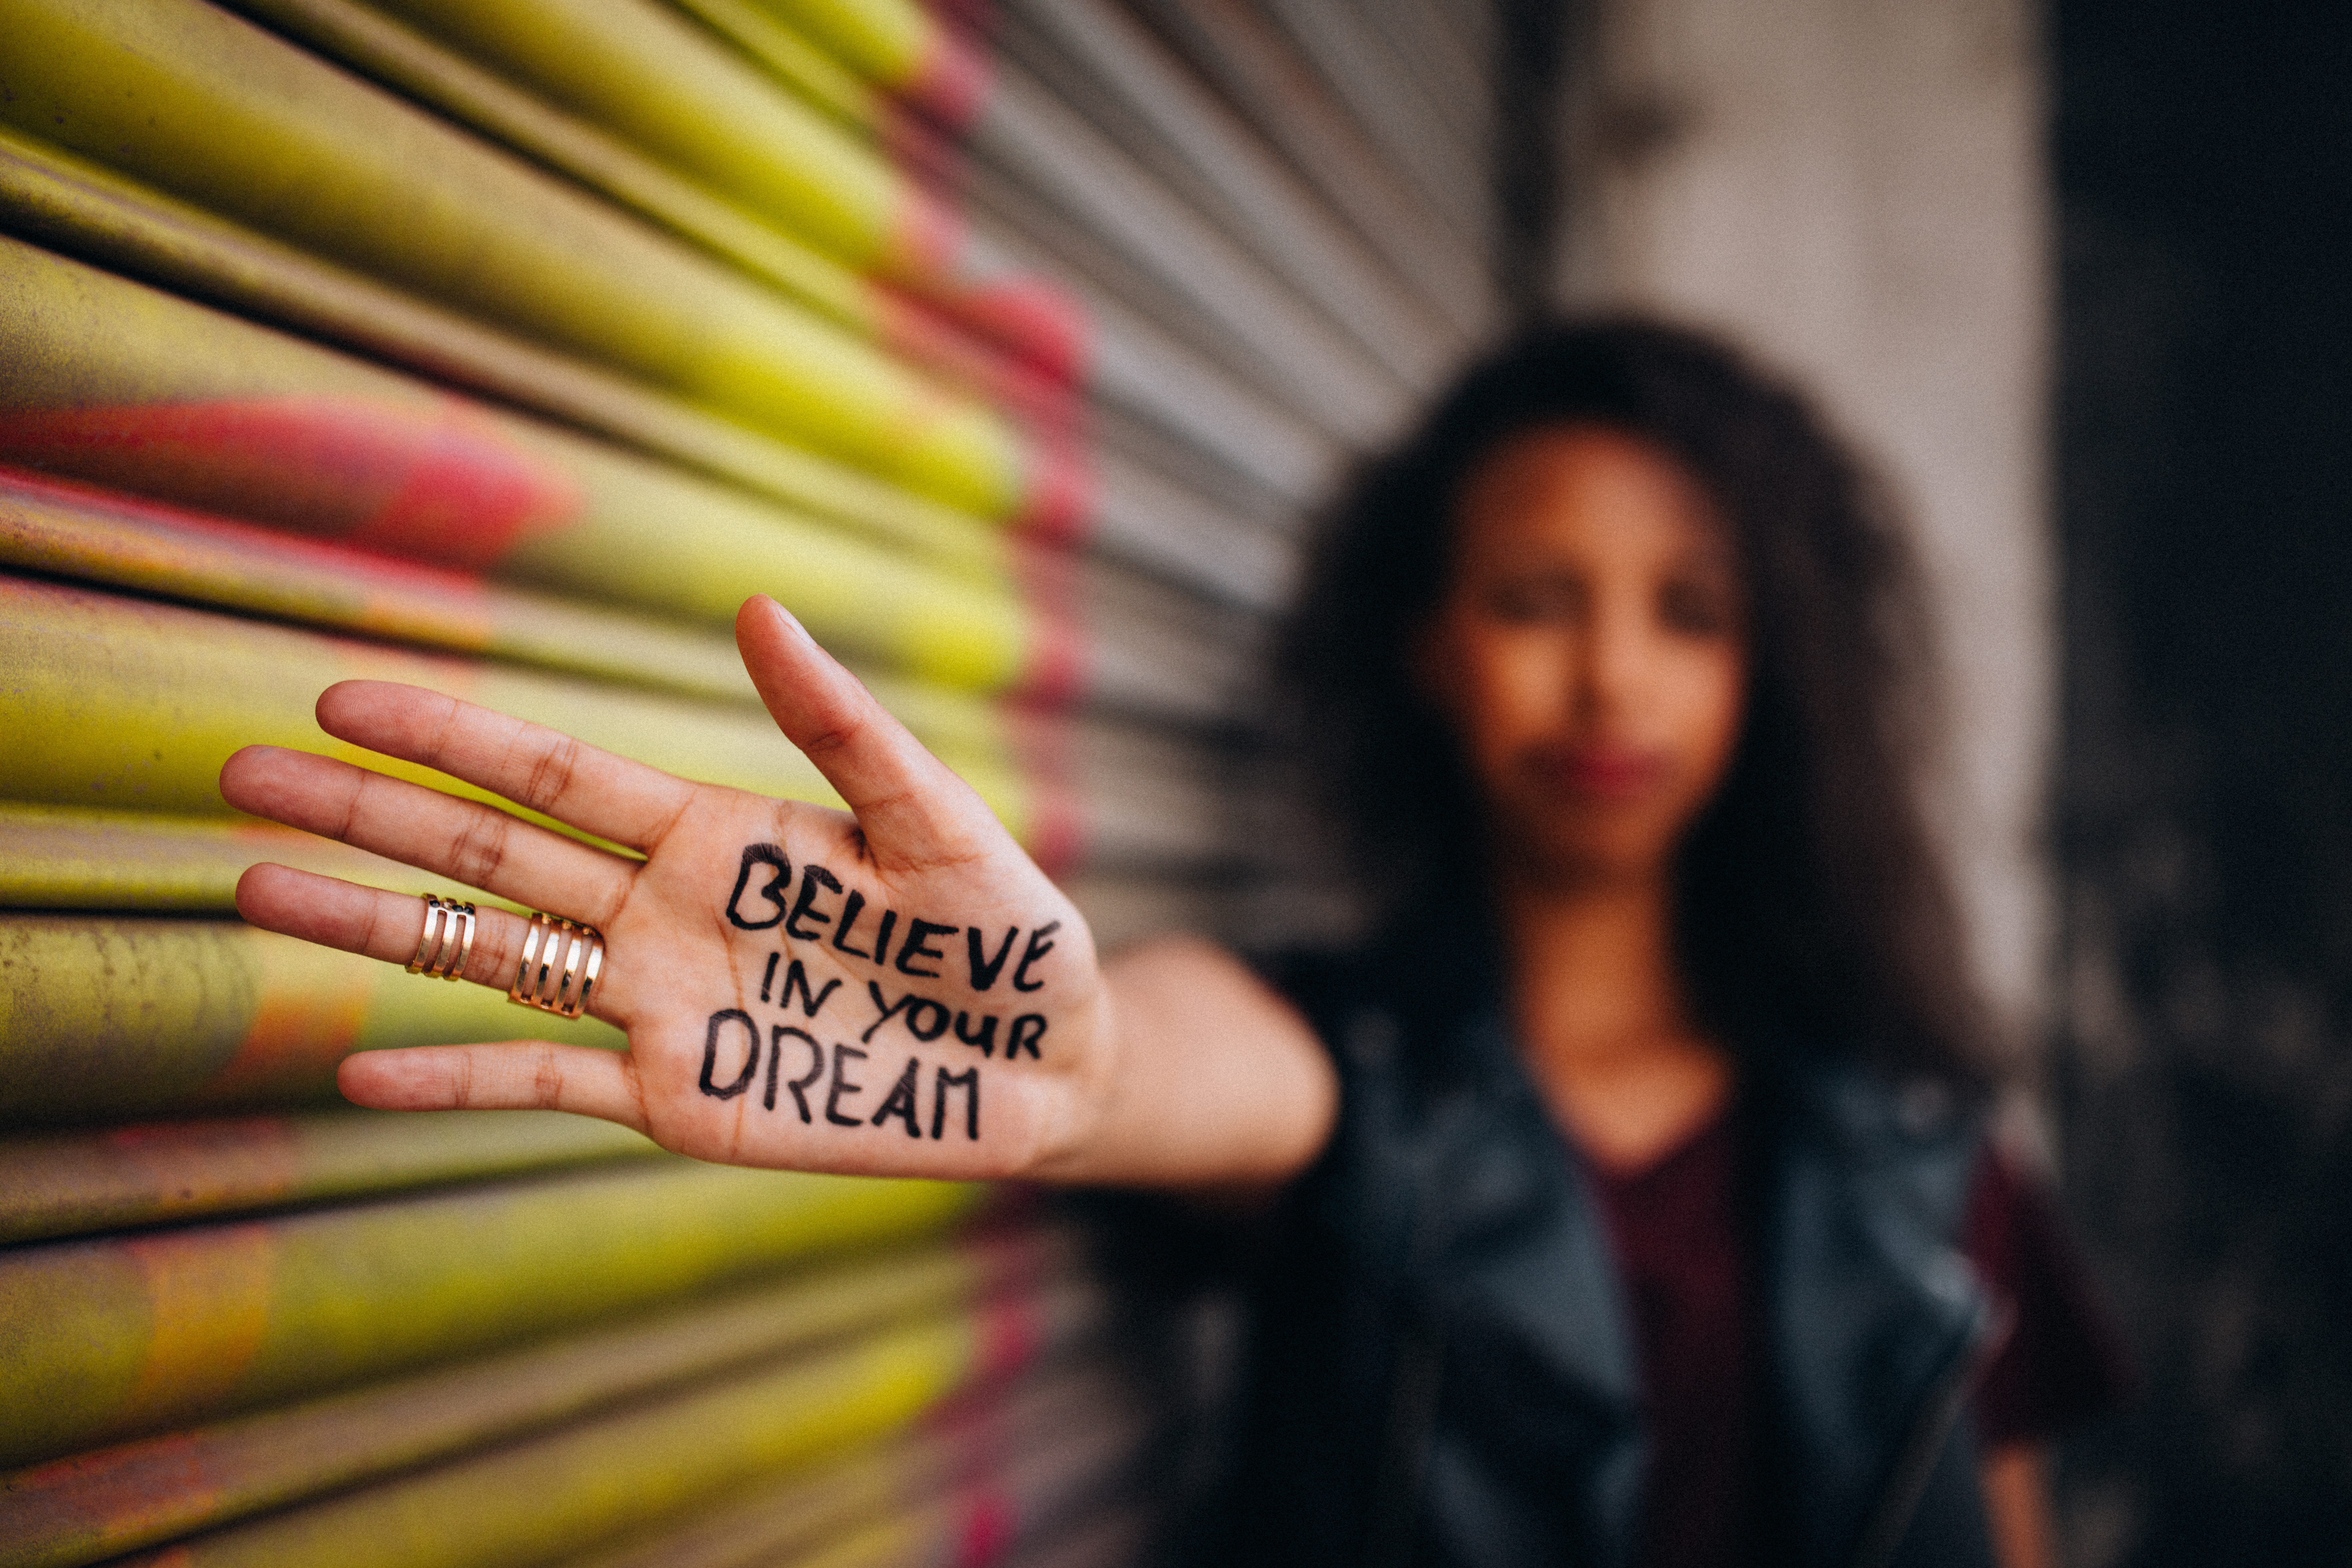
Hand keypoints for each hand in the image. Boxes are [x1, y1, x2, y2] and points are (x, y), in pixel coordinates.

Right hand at [222, 595, 1106, 1179]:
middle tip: (245, 776)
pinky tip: (359, 1067)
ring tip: (258, 889)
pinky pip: (546, 1087)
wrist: (1047, 1058)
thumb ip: (842, 728)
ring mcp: (659, 1007)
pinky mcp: (679, 1096)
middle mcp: (662, 912)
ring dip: (375, 926)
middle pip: (488, 853)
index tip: (342, 700)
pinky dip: (456, 1079)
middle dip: (369, 815)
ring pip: (488, 956)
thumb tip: (760, 608)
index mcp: (715, 836)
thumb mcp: (934, 819)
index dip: (447, 739)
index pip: (549, 773)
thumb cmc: (1005, 929)